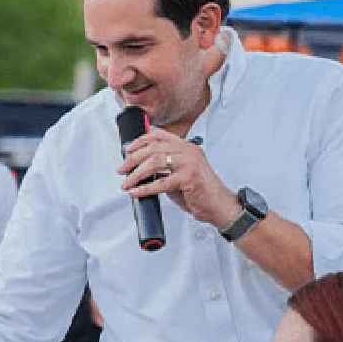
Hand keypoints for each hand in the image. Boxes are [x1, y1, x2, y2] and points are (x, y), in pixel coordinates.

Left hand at [117, 128, 241, 226]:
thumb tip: (140, 170)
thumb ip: (164, 168)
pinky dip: (145, 188)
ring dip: (136, 173)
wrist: (220, 206)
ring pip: (155, 161)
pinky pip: (162, 182)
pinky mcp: (189, 178)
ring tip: (127, 183)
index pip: (159, 135)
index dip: (140, 141)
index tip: (128, 150)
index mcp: (186, 147)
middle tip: (122, 170)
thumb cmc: (201, 192)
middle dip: (133, 159)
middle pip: (153, 148)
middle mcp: (188, 151)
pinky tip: (136, 192)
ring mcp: (190, 163)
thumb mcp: (181, 174)